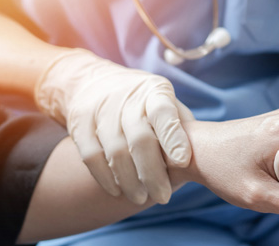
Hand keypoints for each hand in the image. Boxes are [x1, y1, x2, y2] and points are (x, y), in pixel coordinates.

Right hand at [34, 48, 192, 204]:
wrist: (94, 81)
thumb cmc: (143, 101)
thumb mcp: (165, 102)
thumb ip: (180, 125)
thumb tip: (198, 157)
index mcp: (154, 91)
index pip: (164, 113)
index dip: (173, 137)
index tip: (183, 162)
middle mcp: (127, 97)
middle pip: (139, 139)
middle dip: (152, 173)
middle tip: (163, 196)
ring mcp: (101, 109)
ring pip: (114, 151)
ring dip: (129, 180)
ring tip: (140, 197)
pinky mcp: (79, 122)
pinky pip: (91, 156)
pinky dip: (104, 177)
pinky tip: (117, 191)